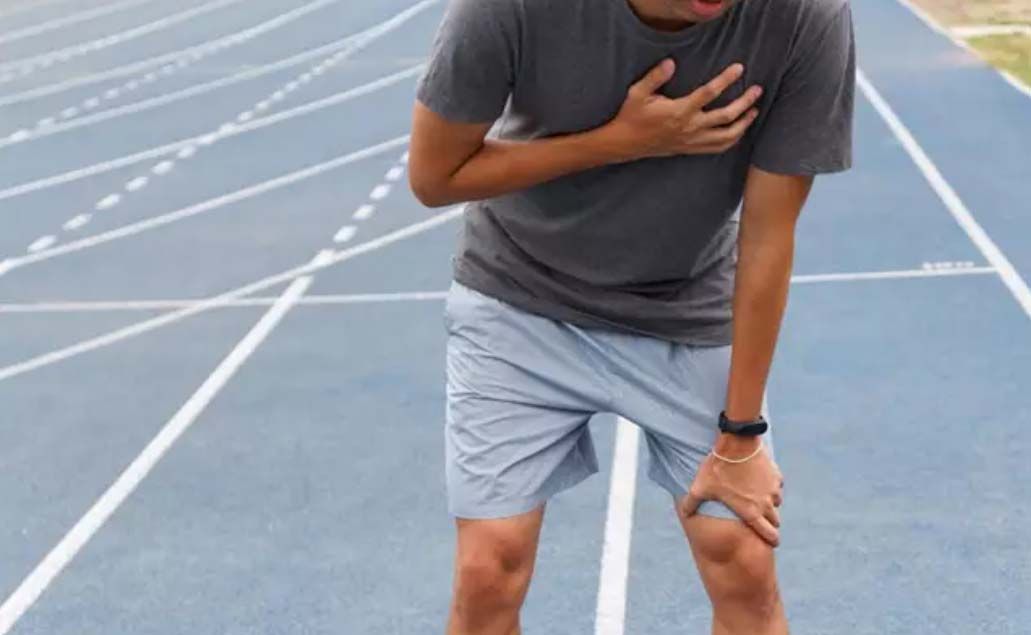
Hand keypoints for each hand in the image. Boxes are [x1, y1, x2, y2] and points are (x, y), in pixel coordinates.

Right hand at [603, 59, 761, 161]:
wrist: (626, 144)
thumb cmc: (632, 116)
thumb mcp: (637, 93)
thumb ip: (655, 77)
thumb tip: (671, 63)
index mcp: (679, 111)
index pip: (708, 93)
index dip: (726, 80)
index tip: (739, 69)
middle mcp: (689, 128)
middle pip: (726, 116)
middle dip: (745, 103)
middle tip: (757, 90)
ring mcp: (692, 141)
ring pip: (726, 136)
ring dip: (744, 124)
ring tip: (754, 111)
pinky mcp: (690, 149)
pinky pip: (717, 148)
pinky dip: (732, 140)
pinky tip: (739, 131)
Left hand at [681, 435, 784, 546]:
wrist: (737, 444)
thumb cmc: (718, 468)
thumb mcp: (700, 487)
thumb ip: (692, 503)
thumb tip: (684, 513)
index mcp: (751, 512)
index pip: (769, 534)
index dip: (771, 540)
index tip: (772, 541)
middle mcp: (766, 504)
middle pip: (775, 520)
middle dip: (769, 521)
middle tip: (759, 518)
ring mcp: (773, 489)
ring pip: (776, 502)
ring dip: (768, 502)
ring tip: (755, 496)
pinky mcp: (776, 475)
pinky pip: (776, 485)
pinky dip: (770, 485)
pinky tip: (758, 479)